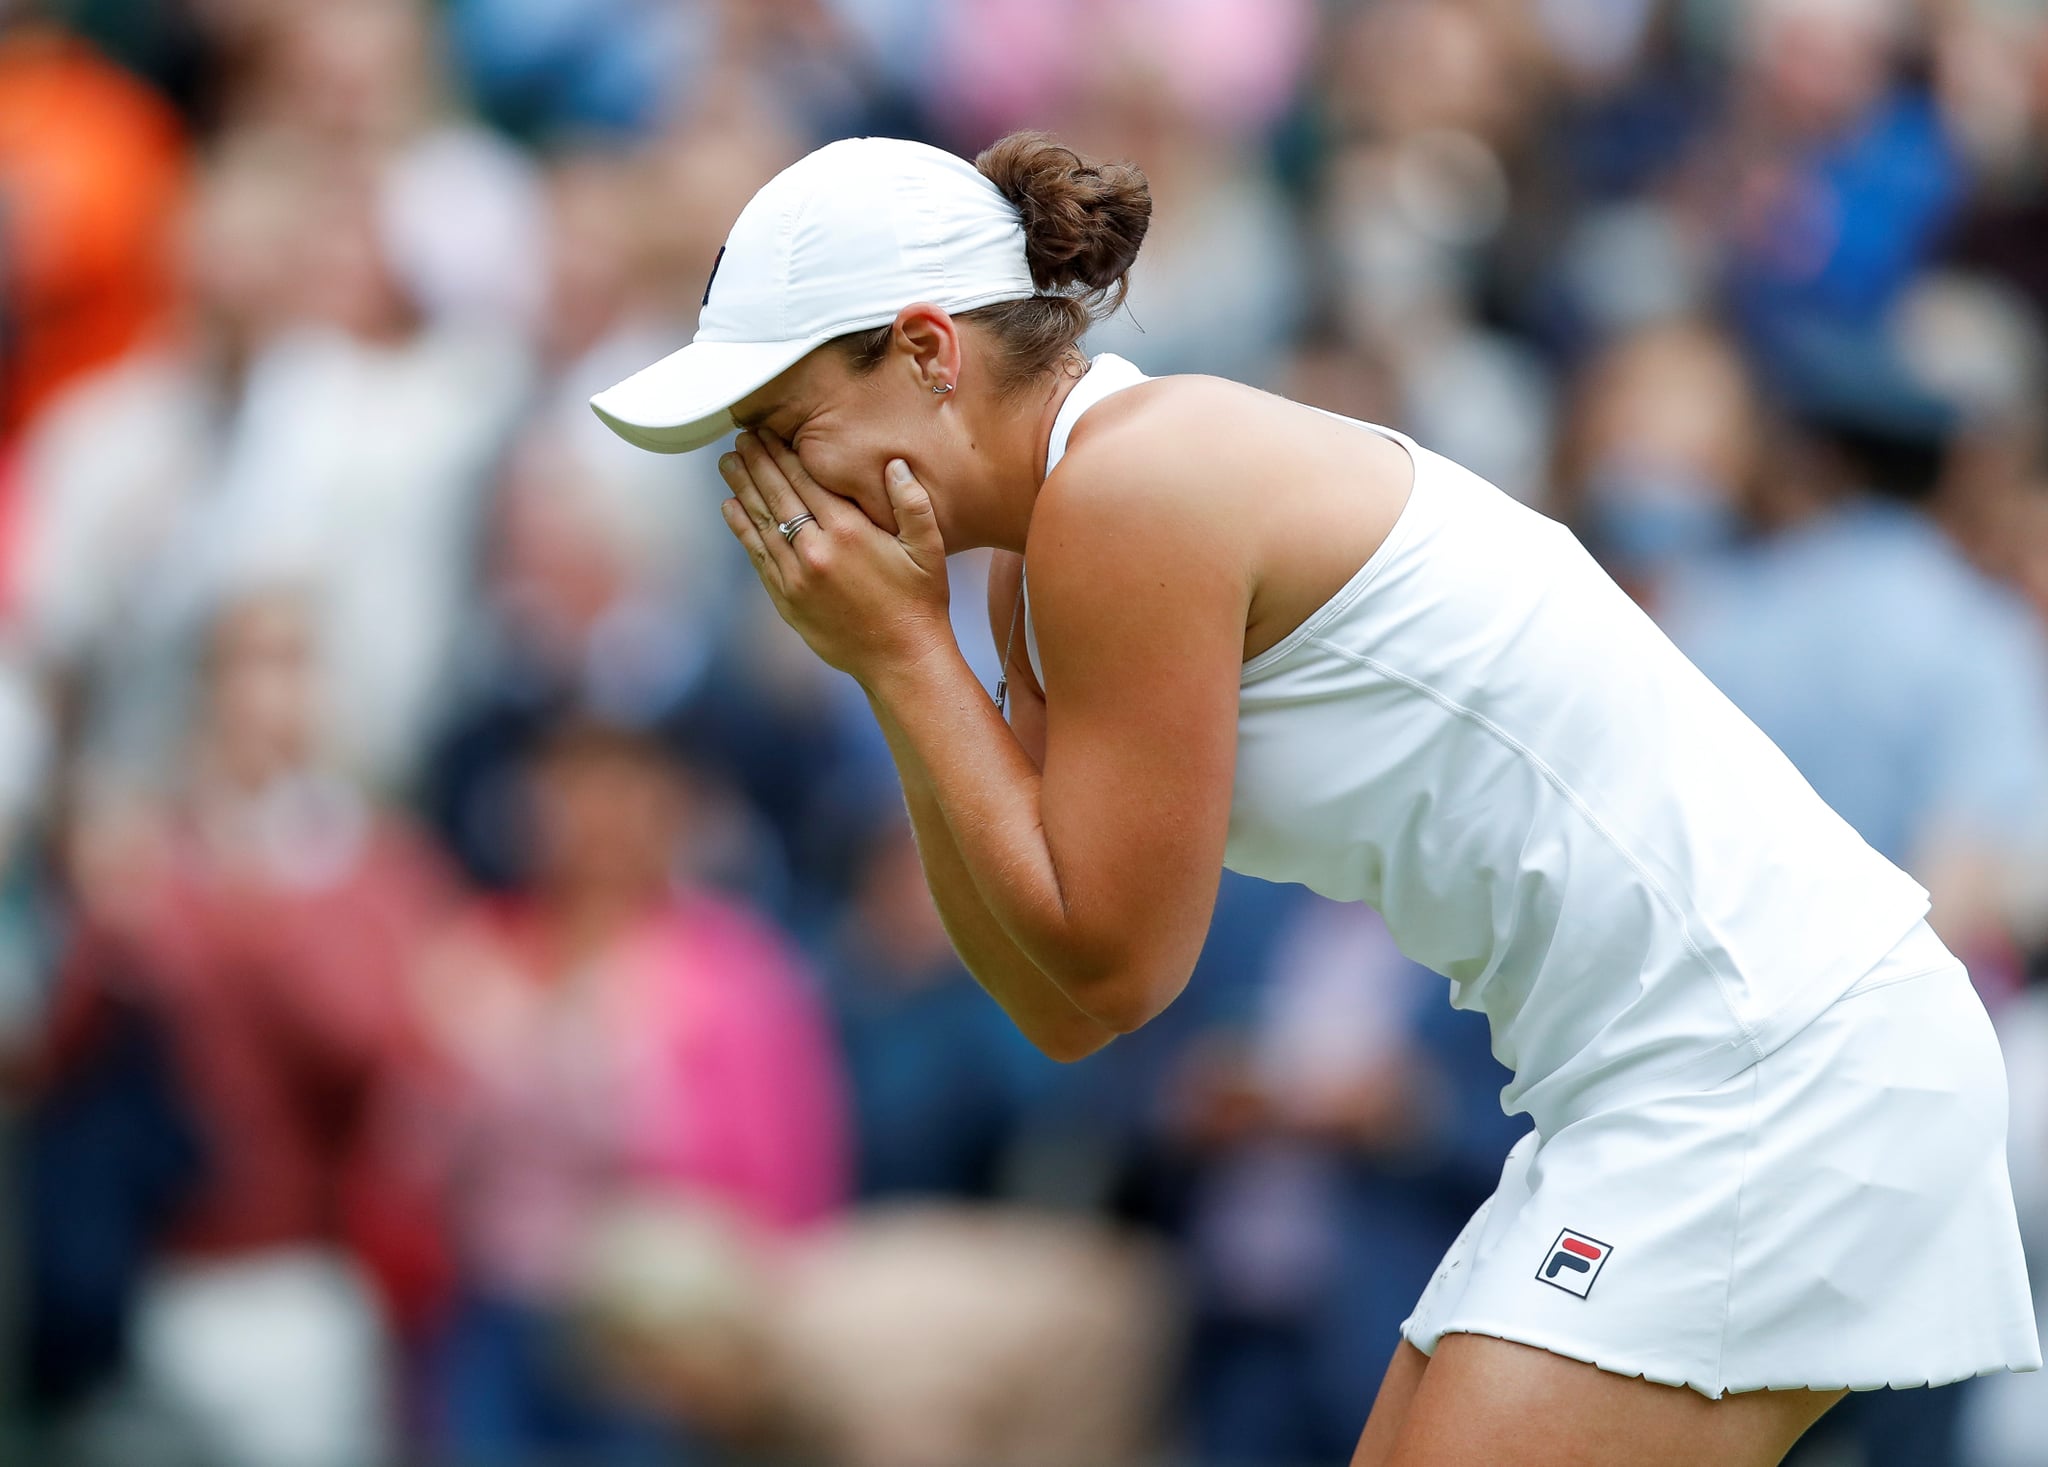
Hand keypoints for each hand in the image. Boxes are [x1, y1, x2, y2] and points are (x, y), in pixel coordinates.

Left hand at [719, 431, 954, 680]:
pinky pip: (757, 556)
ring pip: (761, 522)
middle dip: (756, 463)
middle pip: (777, 495)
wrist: (902, 660)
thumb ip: (912, 503)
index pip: (804, 479)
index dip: (782, 452)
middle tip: (740, 438)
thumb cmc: (920, 602)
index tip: (767, 431)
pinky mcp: (787, 600)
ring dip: (742, 489)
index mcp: (849, 531)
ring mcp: (796, 577)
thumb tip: (893, 463)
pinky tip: (731, 508)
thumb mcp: (929, 549)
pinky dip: (742, 529)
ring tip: (728, 464)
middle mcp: (816, 550)